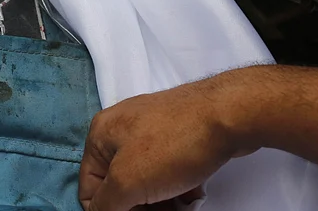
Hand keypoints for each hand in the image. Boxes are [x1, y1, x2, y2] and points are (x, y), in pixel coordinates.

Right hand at [78, 71, 257, 210]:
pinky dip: (177, 188)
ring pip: (146, 181)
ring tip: (182, 206)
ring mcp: (151, 131)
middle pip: (120, 186)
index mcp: (101, 136)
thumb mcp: (129, 181)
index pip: (90, 189)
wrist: (228, 115)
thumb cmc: (174, 144)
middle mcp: (121, 130)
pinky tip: (193, 194)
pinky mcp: (177, 135)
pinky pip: (167, 171)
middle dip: (141, 207)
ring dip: (161, 202)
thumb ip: (107, 204)